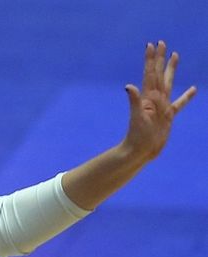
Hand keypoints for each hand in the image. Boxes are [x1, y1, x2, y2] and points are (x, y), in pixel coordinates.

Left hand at [123, 41, 196, 160]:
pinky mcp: (168, 116)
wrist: (140, 150)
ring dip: (171, 69)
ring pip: (169, 82)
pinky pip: (179, 103)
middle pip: (158, 73)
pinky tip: (193, 89)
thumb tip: (128, 86)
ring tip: (175, 55)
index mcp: (148, 96)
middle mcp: (155, 98)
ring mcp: (162, 106)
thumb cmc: (137, 135)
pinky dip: (186, 96)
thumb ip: (134, 101)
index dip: (150, 59)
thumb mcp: (137, 117)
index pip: (150, 73)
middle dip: (160, 58)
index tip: (151, 45)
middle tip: (161, 43)